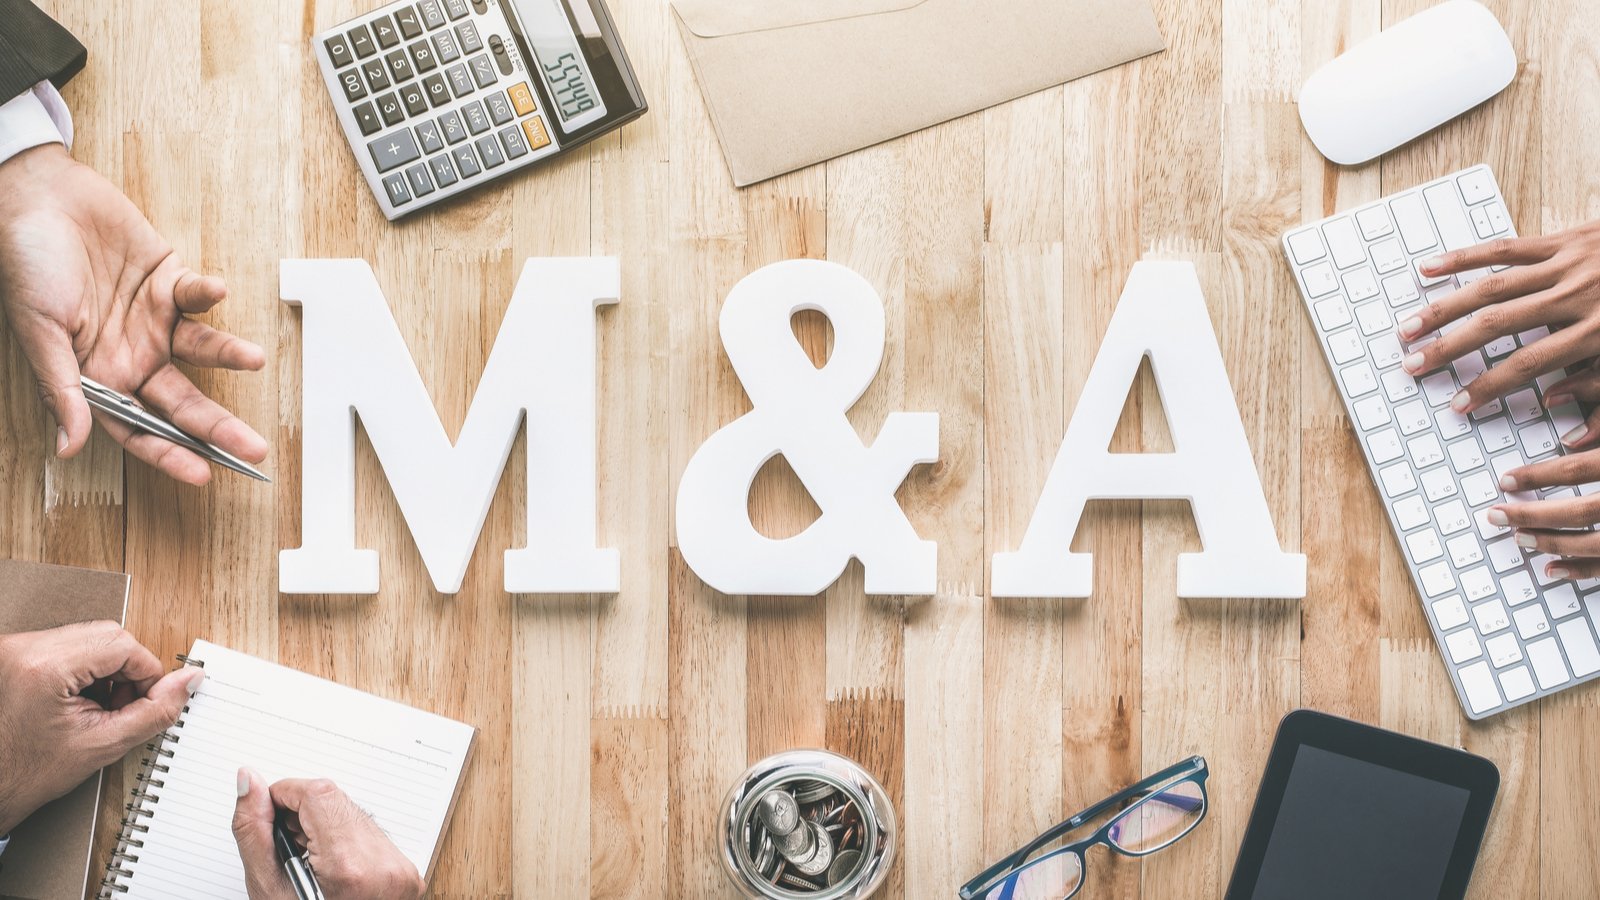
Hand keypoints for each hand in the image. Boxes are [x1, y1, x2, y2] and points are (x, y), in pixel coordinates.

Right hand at [0, 143, 266, 484]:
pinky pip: (196, 296)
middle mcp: (131, 354)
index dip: (169, 453)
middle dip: (217, 426)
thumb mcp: (40, 332)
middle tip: (253, 449)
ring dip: (228, 354)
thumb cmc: (26, 265)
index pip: (140, 428)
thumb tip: (70, 446)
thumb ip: (63, 387)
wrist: (35, 199)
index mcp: (99, 375)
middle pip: (182, 401)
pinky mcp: (168, 280)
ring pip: (201, 350)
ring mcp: (153, 319)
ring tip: (253, 359)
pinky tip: (215, 291)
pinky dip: (208, 295)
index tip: (202, 475)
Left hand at [0, 622, 202, 833]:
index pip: (122, 644)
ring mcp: (18, 649)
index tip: (147, 701)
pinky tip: (81, 699)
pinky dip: (87, 670)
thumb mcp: (103, 745)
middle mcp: (25, 648)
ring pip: (91, 637)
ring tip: (99, 706)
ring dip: (108, 670)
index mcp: (44, 666)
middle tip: (122, 705)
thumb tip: (188, 681)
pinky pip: (70, 645)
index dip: (146, 673)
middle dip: (128, 670)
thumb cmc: (28, 772)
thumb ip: (154, 711)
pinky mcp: (18, 654)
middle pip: (108, 635)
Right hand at [233, 772, 425, 899]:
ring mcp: (400, 870)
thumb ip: (255, 830)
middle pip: (336, 801)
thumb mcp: (269, 889)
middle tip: (284, 848)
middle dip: (301, 814)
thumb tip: (248, 781)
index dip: (285, 795)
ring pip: (354, 814)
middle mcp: (385, 865)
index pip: (318, 793)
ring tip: (305, 866)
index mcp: (352, 868)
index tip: (267, 813)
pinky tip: (326, 871)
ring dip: (322, 827)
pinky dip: (343, 843)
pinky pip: (371, 836)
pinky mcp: (405, 873)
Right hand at [1395, 223, 1599, 416]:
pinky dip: (1464, 257)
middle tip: (1412, 367)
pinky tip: (1429, 269)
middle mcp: (1575, 295)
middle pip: (1496, 326)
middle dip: (1447, 349)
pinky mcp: (1566, 239)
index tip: (1459, 406)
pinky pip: (1506, 247)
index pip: (1527, 365)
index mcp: (1598, 330)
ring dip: (1443, 308)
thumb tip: (1556, 414)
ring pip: (1491, 287)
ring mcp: (1567, 263)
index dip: (1487, 388)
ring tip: (1407, 328)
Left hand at [1489, 455, 1599, 578]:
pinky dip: (1581, 569)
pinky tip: (1552, 569)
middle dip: (1534, 515)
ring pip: (1594, 543)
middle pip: (1580, 512)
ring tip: (1519, 538)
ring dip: (1553, 543)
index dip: (1539, 475)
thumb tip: (1568, 438)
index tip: (1506, 481)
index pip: (1578, 470)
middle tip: (1497, 515)